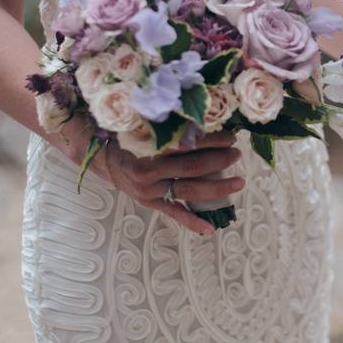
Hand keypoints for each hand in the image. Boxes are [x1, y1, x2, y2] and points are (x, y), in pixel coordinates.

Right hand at [66, 122, 244, 235]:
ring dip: (216, 188)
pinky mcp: (150, 203)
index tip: (230, 135)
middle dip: (218, 161)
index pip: (185, 146)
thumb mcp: (143, 124)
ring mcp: (149, 192)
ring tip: (239, 182)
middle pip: (190, 169)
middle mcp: (148, 173)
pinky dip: (192, 222)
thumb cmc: (128, 136)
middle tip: (237, 153)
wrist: (103, 158)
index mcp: (146, 149)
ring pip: (187, 191)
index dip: (210, 141)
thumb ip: (166, 124)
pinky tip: (210, 229)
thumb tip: (202, 114)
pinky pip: (173, 213)